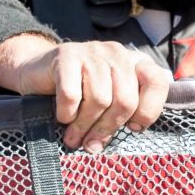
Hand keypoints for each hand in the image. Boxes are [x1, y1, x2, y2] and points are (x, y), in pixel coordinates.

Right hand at [0, 34, 171, 150]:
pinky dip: (67, 114)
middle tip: (91, 143)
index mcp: (134, 62)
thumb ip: (118, 115)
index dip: (148, 111)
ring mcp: (92, 51)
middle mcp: (117, 53)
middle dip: (108, 127)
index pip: (158, 82)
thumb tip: (111, 142)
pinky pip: (72, 96)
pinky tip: (62, 116)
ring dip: (84, 126)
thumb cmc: (78, 93)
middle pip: (126, 99)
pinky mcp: (66, 55)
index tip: (132, 128)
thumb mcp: (106, 100)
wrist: (37, 71)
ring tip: (73, 137)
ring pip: (100, 100)